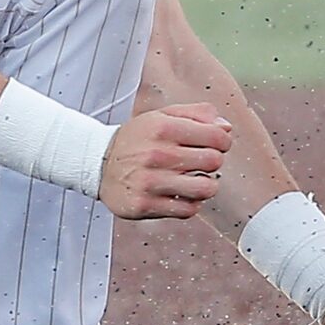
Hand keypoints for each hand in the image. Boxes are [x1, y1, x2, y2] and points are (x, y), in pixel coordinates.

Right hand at [98, 102, 230, 218]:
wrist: (98, 163)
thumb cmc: (138, 139)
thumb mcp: (162, 116)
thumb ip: (197, 114)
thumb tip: (226, 127)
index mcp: (163, 127)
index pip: (217, 136)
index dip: (223, 141)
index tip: (216, 145)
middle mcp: (157, 154)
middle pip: (214, 161)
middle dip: (213, 162)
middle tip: (202, 163)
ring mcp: (150, 181)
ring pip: (205, 189)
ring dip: (206, 185)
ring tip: (196, 180)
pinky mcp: (145, 205)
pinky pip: (187, 210)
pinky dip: (190, 203)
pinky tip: (180, 194)